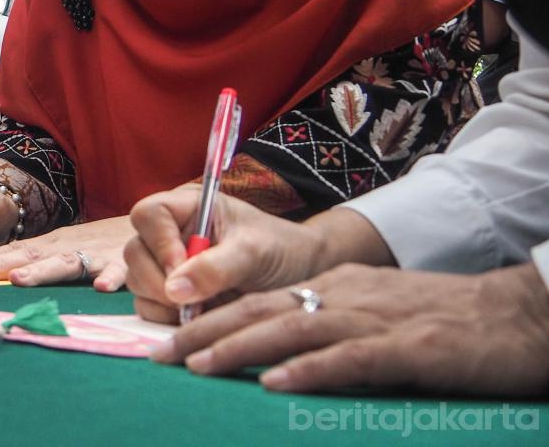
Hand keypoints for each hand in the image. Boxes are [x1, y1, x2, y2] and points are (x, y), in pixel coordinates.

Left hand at [0, 217, 135, 289]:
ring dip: (41, 271)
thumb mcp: (67, 250)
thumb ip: (41, 263)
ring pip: (65, 263)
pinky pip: (118, 271)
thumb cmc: (102, 244)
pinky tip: (101, 289)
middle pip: (28, 256)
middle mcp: (66, 247)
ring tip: (18, 279)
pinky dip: (111, 278)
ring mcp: (92, 253)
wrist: (150, 224)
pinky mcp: (122, 261)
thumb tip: (4, 277)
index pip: (13, 252)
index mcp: (51, 245)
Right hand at [124, 186, 327, 323]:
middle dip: (158, 280)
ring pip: (137, 282)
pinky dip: (165, 318)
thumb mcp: (254, 253)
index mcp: (186, 209)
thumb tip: (174, 290)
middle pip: (135, 251)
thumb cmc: (280, 251)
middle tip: (190, 301)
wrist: (300, 278)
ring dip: (163, 302)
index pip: (148, 214)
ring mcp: (164, 266)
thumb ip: (215, 268)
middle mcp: (169, 234)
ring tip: (203, 308)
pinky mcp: (168, 295)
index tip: (181, 266)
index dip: (158, 241)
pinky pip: (147, 308)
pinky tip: (197, 319)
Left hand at [153, 262, 548, 396]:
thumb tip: (279, 357)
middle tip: (158, 354)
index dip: (210, 317)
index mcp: (336, 286)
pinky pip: (350, 359)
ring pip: (293, 328)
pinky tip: (276, 383)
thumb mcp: (378, 312)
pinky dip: (310, 370)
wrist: (519, 316)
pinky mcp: (409, 348)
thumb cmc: (447, 319)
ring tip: (198, 366)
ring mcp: (375, 320)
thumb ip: (331, 326)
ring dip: (241, 348)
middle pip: (260, 309)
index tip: (168, 340)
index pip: (259, 299)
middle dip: (204, 330)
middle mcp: (345, 295)